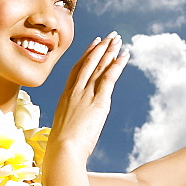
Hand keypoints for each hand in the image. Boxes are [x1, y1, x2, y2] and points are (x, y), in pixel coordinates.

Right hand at [49, 33, 128, 159]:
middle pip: (89, 63)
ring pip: (99, 66)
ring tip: (118, 40)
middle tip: (110, 36)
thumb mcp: (62, 128)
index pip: (77, 69)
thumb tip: (71, 129)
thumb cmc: (61, 146)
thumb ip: (69, 122)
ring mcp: (86, 94)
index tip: (94, 43)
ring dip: (109, 51)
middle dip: (100, 47)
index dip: (86, 54)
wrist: (64, 149)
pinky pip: (109, 78)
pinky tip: (124, 56)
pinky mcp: (99, 101)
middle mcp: (75, 91)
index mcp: (66, 96)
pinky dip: (117, 65)